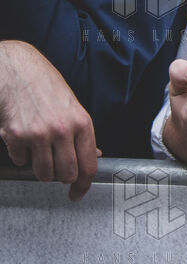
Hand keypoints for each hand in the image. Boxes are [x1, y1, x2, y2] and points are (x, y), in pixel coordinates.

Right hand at [0, 40, 100, 200]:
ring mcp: (38, 134)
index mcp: (82, 123)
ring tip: (39, 150)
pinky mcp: (15, 136)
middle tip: (57, 170)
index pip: (89, 165)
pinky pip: (20, 161)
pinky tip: (23, 137)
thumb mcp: (73, 107)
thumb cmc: (47, 86)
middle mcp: (62, 130)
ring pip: (43, 173)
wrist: (17, 70)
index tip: (78, 193)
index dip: (84, 185)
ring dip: (41, 168)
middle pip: (66, 175)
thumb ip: (83, 134)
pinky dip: (21, 155)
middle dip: (61, 178)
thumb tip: (95, 156)